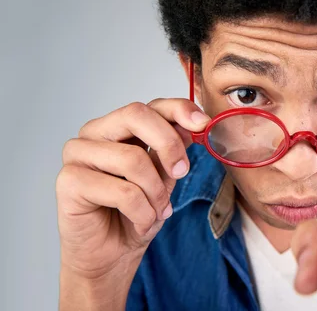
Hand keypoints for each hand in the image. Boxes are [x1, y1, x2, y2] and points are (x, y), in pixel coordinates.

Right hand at [56, 99, 208, 307]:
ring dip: (156, 192)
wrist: (111, 255)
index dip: (179, 109)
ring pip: (132, 159)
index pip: (151, 105)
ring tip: (158, 210)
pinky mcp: (68, 181)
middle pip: (136, 116)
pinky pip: (122, 191)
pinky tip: (141, 222)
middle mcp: (95, 133)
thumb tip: (192, 125)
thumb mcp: (164, 177)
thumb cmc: (136, 212)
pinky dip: (142, 212)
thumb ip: (172, 149)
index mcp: (119, 127)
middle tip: (181, 172)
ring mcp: (77, 154)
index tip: (203, 124)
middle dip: (168, 144)